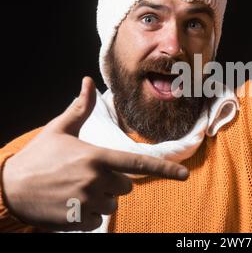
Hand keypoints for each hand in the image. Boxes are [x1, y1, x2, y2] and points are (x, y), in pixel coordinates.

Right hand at [2, 77, 188, 231]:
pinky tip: (71, 204)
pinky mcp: (79, 220)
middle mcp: (97, 179)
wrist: (9, 189)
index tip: (184, 176)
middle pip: (125, 185)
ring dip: (101, 199)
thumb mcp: (59, 129)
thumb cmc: (38, 157)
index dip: (165, 169)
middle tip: (86, 176)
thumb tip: (88, 81)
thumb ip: (80, 108)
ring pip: (113, 204)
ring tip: (76, 190)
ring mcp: (88, 201)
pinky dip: (89, 215)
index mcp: (97, 156)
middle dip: (113, 182)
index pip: (138, 163)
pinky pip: (99, 221)